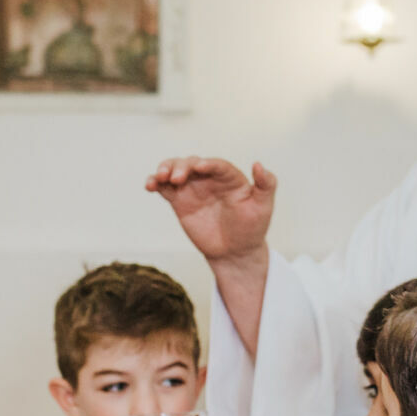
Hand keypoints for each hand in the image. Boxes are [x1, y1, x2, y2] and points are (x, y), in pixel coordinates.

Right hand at [145, 157, 276, 265]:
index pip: (217, 165)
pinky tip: (150, 185)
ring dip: (165, 169)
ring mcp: (193, 188)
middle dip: (182, 166)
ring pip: (175, 170)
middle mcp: (209, 178)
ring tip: (159, 178)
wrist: (234, 252)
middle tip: (176, 178)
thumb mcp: (264, 207)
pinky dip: (155, 183)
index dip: (208, 164)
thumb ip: (266, 185)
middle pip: (191, 163)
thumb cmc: (252, 229)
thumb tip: (259, 164)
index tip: (199, 167)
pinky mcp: (180, 201)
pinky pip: (165, 188)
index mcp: (230, 177)